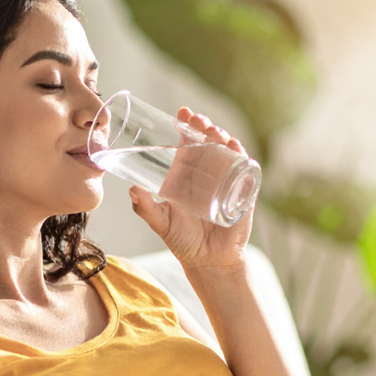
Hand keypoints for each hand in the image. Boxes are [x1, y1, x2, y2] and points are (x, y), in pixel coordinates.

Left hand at [128, 108, 254, 270]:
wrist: (209, 262)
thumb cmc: (183, 240)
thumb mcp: (161, 222)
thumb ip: (145, 207)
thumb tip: (130, 190)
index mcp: (187, 173)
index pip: (187, 142)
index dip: (186, 125)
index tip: (182, 113)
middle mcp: (207, 173)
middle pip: (208, 141)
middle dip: (205, 126)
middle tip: (198, 121)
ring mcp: (226, 180)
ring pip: (227, 150)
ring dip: (223, 137)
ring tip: (215, 133)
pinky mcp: (242, 192)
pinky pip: (245, 169)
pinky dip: (242, 156)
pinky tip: (235, 148)